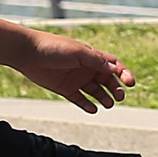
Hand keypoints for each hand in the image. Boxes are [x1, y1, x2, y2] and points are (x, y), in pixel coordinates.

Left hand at [13, 31, 134, 112]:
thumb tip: (114, 68)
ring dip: (104, 98)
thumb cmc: (52, 47)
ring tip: (109, 104)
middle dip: (116, 88)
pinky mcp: (65, 89)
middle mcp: (86, 68)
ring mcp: (76, 79)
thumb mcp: (78, 52)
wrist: (27, 53)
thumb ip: (96, 60)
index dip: (123, 73)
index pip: (113, 65)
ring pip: (96, 91)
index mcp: (91, 56)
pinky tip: (94, 109)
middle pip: (107, 80)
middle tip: (120, 97)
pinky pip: (80, 99)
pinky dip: (88, 105)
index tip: (130, 82)